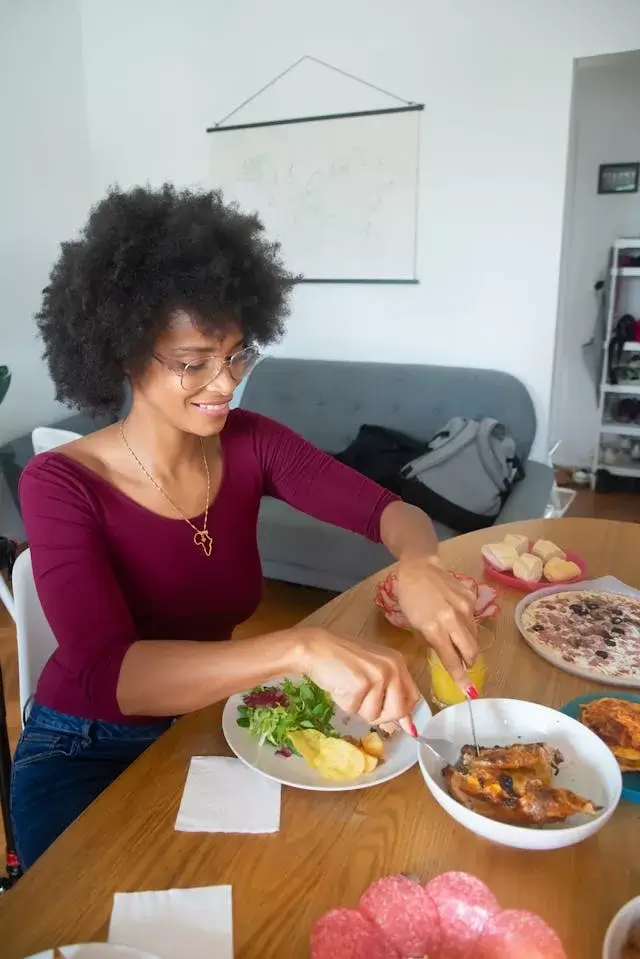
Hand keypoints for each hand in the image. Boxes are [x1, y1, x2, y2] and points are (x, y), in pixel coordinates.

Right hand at [294, 627, 419, 734]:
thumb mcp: (371, 673)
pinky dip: (344, 703)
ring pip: (374, 715)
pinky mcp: (361, 684)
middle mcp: (393, 667)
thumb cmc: (342, 659)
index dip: (404, 714)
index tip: (396, 724)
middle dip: (379, 715)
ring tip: (347, 687)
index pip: (413, 697)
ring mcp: (378, 675)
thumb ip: (390, 695)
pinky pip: (354, 710)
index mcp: (398, 662)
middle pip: (398, 711)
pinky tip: (339, 686)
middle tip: (362, 701)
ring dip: (357, 708)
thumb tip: (408, 727)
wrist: (316, 648)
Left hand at [394, 555, 477, 693]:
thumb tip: (446, 657)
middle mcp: (453, 619)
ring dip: (467, 642)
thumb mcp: (415, 625)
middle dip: (469, 661)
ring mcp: (464, 607)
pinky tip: (454, 615)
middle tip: (463, 663)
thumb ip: (432, 642)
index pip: (452, 659)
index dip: (461, 678)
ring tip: (455, 635)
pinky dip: (466, 623)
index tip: (469, 692)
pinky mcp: (471, 597)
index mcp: (435, 628)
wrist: (419, 568)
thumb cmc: (410, 598)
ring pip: (474, 635)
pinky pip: (473, 619)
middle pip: (471, 651)